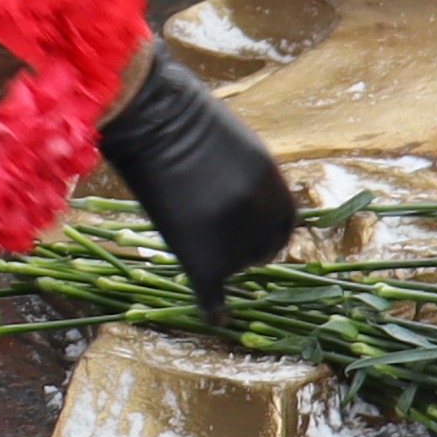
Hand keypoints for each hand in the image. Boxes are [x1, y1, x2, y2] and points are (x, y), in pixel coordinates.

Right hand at [96, 56, 297, 306]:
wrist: (150, 119)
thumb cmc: (184, 119)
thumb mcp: (237, 146)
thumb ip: (251, 181)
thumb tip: (247, 206)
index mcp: (275, 188)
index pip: (286, 225)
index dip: (270, 232)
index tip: (256, 237)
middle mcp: (261, 217)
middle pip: (264, 250)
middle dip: (248, 250)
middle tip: (220, 243)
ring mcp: (232, 238)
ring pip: (235, 266)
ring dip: (221, 261)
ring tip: (190, 238)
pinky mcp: (200, 256)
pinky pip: (212, 293)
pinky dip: (214, 309)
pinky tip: (215, 318)